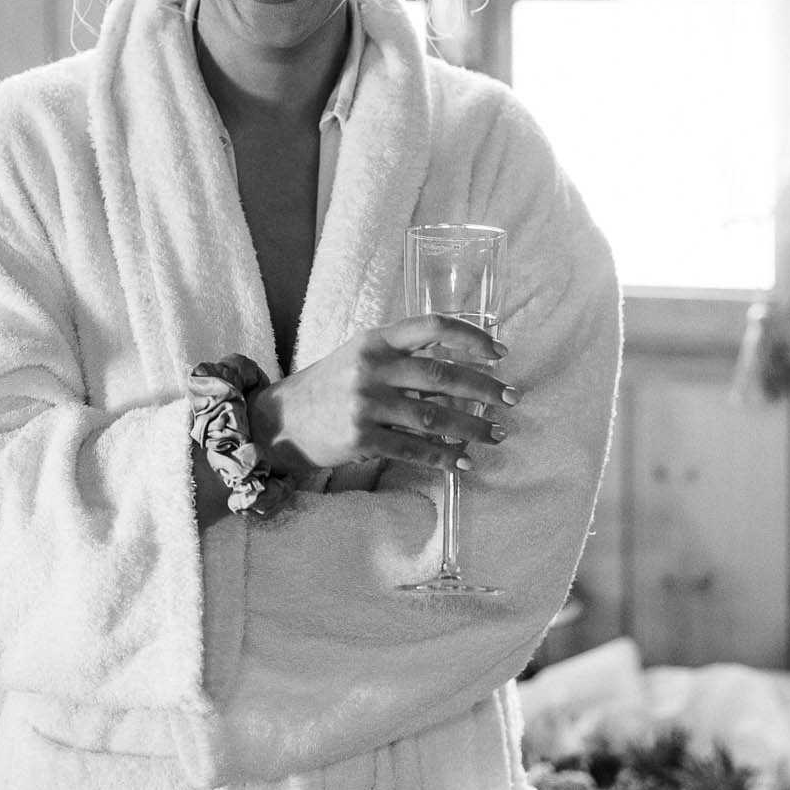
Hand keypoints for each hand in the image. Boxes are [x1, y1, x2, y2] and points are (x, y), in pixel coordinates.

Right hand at [248, 314, 518, 474]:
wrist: (279, 421)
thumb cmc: (328, 387)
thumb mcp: (359, 358)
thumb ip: (401, 357)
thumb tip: (460, 370)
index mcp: (375, 340)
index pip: (431, 327)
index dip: (471, 337)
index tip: (499, 353)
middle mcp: (370, 367)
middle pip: (441, 375)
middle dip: (483, 388)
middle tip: (510, 400)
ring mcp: (364, 403)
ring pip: (433, 417)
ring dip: (471, 428)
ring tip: (495, 435)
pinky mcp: (360, 438)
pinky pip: (413, 449)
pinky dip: (444, 458)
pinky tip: (463, 463)